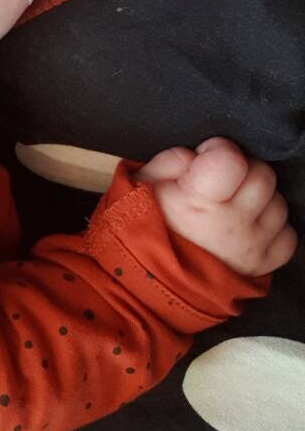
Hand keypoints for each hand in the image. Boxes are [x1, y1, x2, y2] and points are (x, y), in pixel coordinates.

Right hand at [134, 137, 296, 276]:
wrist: (153, 280)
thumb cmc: (147, 227)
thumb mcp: (141, 186)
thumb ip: (170, 160)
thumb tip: (197, 154)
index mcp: (198, 202)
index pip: (231, 160)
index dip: (219, 150)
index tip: (207, 157)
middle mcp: (231, 224)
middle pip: (262, 176)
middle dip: (243, 171)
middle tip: (221, 182)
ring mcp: (251, 246)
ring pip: (278, 204)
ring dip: (258, 200)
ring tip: (233, 206)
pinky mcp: (263, 266)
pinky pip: (288, 236)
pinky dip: (273, 229)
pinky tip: (248, 227)